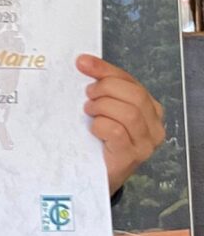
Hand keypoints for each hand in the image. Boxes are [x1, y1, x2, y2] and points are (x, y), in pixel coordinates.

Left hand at [77, 54, 164, 194]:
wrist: (96, 174)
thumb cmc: (101, 138)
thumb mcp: (104, 107)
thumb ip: (101, 85)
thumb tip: (84, 62)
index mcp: (150, 108)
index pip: (131, 81)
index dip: (105, 69)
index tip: (82, 63)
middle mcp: (154, 127)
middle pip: (135, 95)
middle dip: (106, 88)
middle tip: (88, 95)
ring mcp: (145, 145)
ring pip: (129, 113)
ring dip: (102, 107)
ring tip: (89, 111)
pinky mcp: (131, 158)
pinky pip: (117, 132)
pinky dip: (101, 125)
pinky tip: (93, 129)